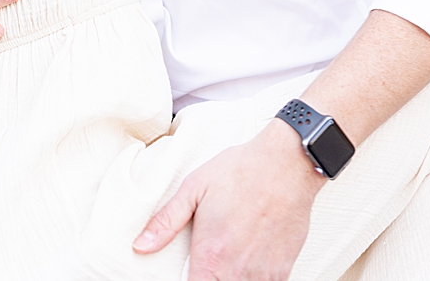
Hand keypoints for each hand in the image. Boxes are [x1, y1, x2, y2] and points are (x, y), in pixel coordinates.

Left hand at [134, 119, 323, 279]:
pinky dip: (255, 278)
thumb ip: (166, 221)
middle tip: (211, 263)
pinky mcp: (282, 268)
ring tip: (230, 260)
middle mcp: (236, 271)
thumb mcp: (195, 187)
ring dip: (233, 278)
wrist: (288, 161)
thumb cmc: (241, 170)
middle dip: (211, 278)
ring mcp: (261, 273)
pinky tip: (250, 264)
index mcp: (210, 256)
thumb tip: (141, 245)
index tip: (191, 271)